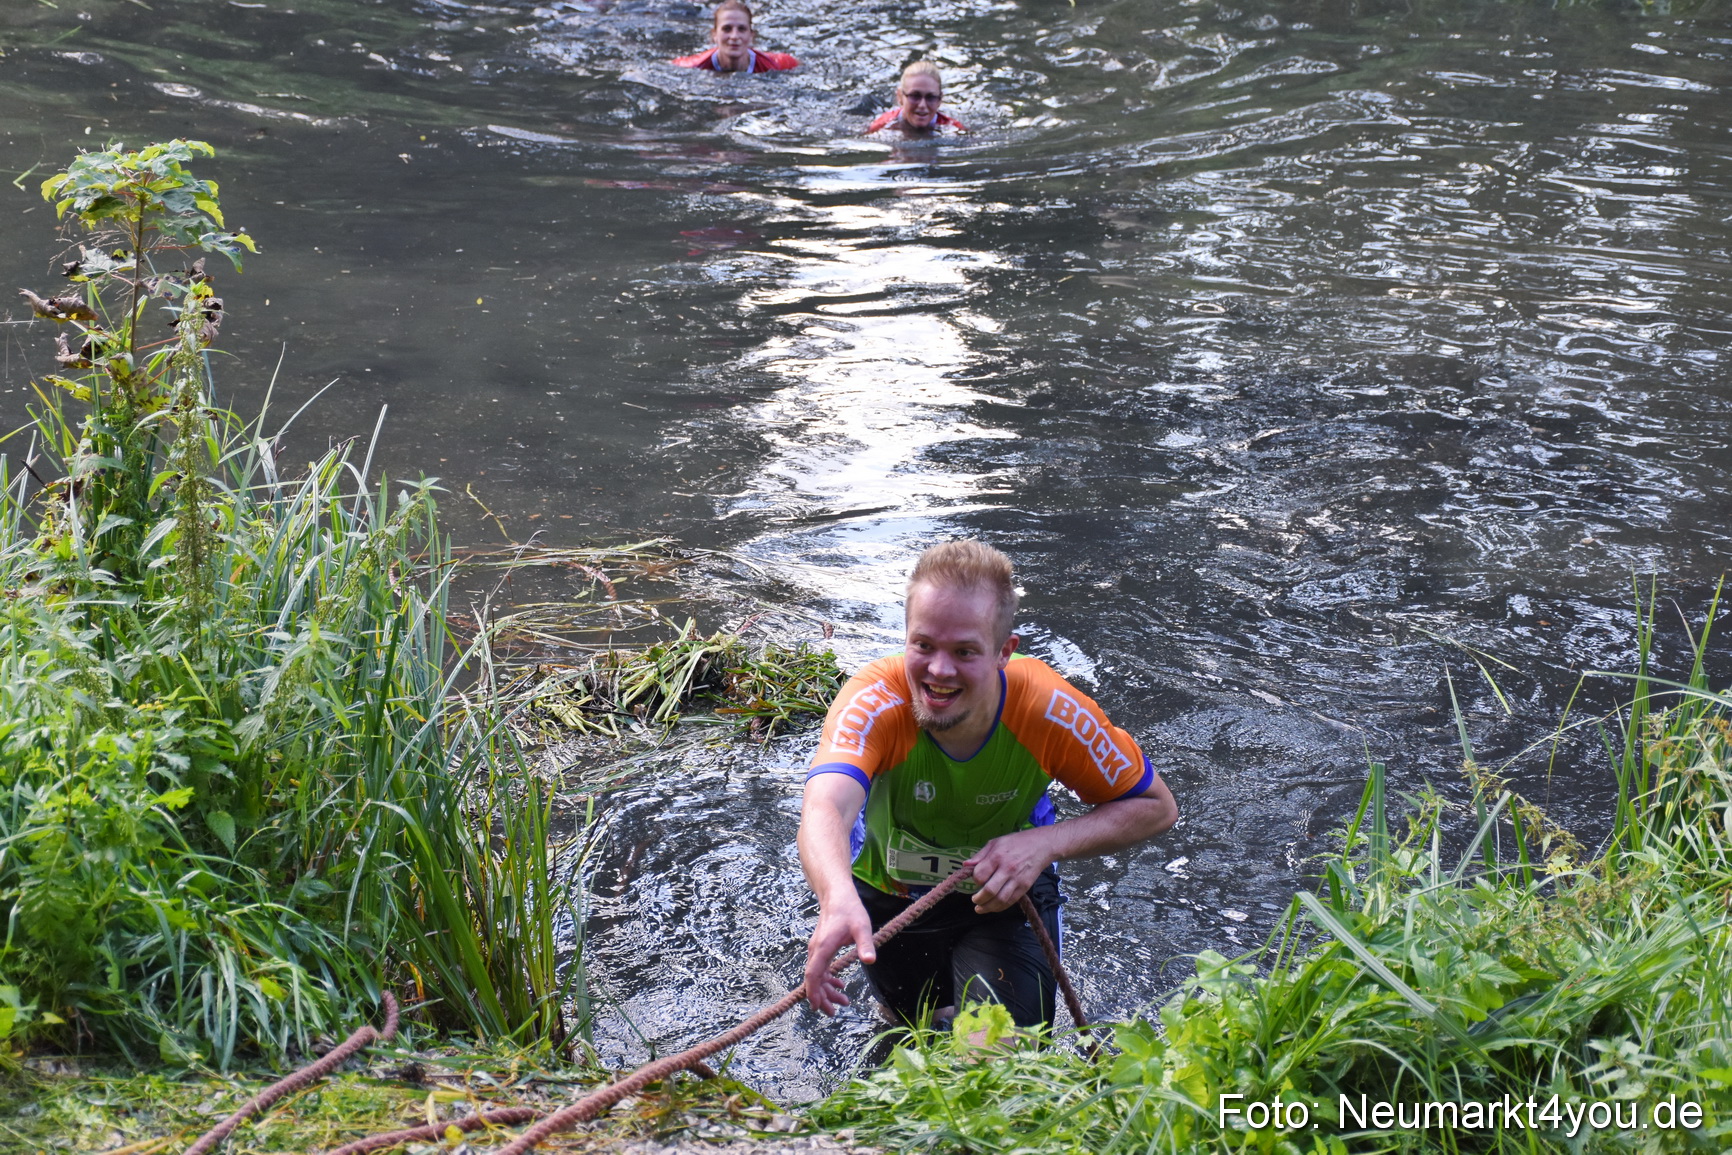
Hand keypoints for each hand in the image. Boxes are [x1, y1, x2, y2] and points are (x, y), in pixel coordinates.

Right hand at [804, 895, 875, 1014]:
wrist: (836, 895)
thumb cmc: (849, 910)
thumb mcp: (862, 927)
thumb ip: (865, 944)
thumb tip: (870, 961)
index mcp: (823, 947)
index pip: (813, 974)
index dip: (814, 992)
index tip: (817, 1007)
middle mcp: (816, 950)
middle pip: (813, 979)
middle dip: (822, 997)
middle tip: (834, 1013)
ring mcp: (817, 949)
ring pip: (817, 975)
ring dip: (827, 990)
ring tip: (843, 1002)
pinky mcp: (821, 948)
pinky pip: (821, 968)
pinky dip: (828, 979)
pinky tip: (840, 985)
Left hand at [965, 829, 1054, 913]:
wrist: (1041, 845)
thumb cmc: (1016, 842)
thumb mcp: (995, 842)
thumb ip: (980, 855)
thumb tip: (965, 866)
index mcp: (997, 856)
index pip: (980, 875)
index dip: (974, 880)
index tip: (975, 881)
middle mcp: (1007, 869)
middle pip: (989, 890)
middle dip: (978, 899)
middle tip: (974, 900)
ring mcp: (1017, 880)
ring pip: (1000, 900)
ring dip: (988, 907)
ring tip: (980, 908)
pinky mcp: (1025, 887)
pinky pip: (1011, 901)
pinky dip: (1000, 907)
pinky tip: (993, 907)